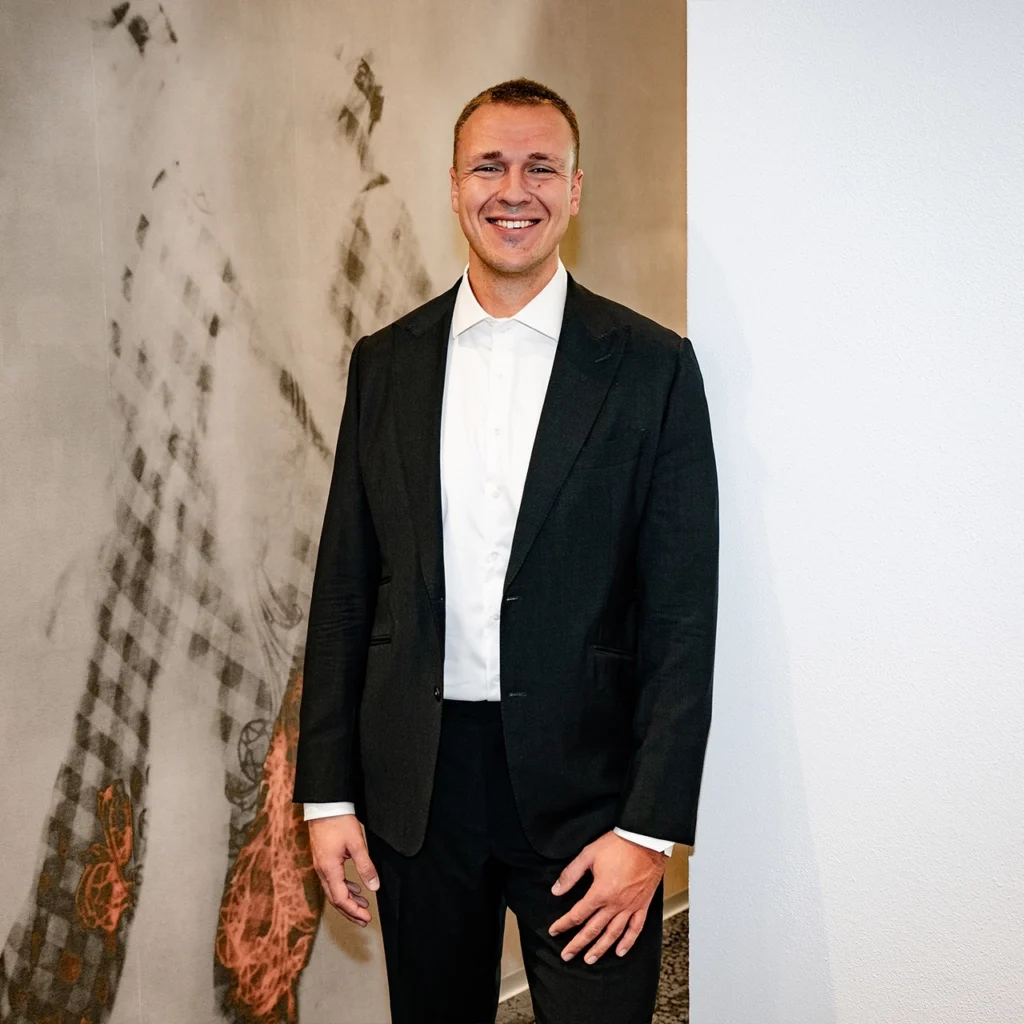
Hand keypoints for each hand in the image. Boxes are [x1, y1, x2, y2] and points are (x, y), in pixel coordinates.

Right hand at [307, 814, 378, 926]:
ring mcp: (321, 864)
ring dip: (348, 900)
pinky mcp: (323, 858)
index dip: (354, 911)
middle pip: (335, 898)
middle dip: (350, 911)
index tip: (366, 918)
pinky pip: (332, 879)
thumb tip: (374, 887)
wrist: (324, 805)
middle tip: (364, 919)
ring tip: (363, 905)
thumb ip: (366, 866)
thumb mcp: (356, 844)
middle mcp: (322, 870)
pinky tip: (355, 887)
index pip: (341, 898)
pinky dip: (344, 887)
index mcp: (329, 869)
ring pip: (333, 889)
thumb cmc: (339, 821)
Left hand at [548, 830, 665, 963]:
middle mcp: (615, 904)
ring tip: (589, 959)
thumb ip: (571, 874)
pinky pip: (635, 929)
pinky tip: (620, 951)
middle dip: (578, 944)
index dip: (564, 924)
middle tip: (567, 955)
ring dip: (600, 948)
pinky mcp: (642, 905)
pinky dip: (628, 942)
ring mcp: (630, 907)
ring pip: (613, 934)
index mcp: (600, 892)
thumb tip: (556, 890)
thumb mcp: (588, 854)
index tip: (554, 930)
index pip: (577, 914)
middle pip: (593, 929)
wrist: (645, 840)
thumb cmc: (618, 845)